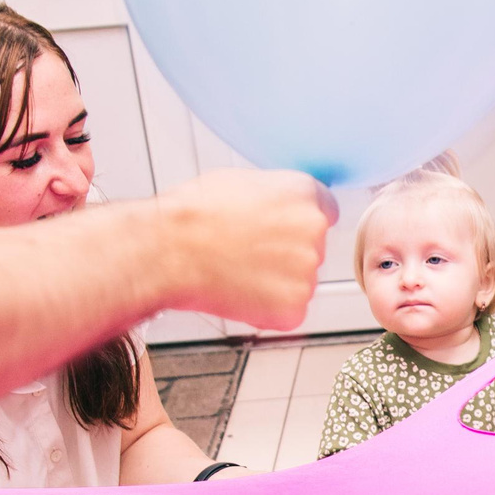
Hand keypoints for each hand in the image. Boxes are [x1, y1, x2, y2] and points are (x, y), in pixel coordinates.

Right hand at [155, 169, 335, 330]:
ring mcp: (307, 272)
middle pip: (311, 249)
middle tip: (247, 254)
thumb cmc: (194, 214)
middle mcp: (314, 231)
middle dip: (285, 255)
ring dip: (275, 283)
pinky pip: (287, 311)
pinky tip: (239, 292)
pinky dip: (266, 310)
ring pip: (298, 282)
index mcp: (306, 195)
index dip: (297, 225)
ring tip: (236, 271)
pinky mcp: (293, 308)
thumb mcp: (243, 182)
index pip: (324, 212)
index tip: (281, 233)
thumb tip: (281, 208)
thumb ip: (276, 197)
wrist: (169, 250)